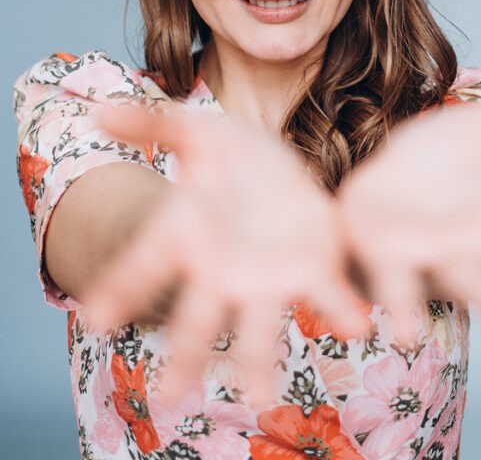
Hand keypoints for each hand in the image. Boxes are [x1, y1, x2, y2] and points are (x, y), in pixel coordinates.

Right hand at [82, 105, 367, 405]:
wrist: (287, 175)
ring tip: (262, 399)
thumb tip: (97, 110)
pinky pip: (327, 296)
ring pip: (257, 329)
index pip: (145, 265)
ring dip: (259, 362)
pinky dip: (341, 311)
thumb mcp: (199, 132)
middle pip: (197, 317)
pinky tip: (357, 325)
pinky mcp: (313, 272)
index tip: (95, 318)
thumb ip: (153, 122)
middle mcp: (221, 270)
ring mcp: (266, 279)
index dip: (119, 290)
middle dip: (185, 354)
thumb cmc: (232, 161)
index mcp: (186, 235)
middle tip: (169, 395)